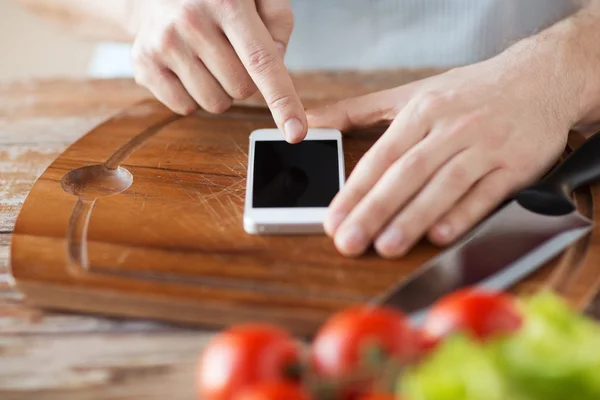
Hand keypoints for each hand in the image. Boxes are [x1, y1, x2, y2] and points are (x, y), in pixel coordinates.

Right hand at [129, 0, 305, 142]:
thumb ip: (278, 20)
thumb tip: (277, 59)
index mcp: (227, 2)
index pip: (262, 62)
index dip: (283, 101)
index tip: (296, 133)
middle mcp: (192, 22)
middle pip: (243, 90)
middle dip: (245, 79)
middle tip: (230, 51)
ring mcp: (164, 44)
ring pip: (216, 104)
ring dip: (220, 89)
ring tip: (207, 57)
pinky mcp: (144, 64)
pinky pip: (187, 108)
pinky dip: (194, 95)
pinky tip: (187, 66)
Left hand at [307, 59, 579, 257]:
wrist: (538, 79)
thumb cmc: (466, 93)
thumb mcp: (409, 94)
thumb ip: (356, 110)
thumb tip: (311, 122)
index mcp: (422, 111)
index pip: (381, 157)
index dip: (354, 191)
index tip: (333, 220)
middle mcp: (452, 128)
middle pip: (407, 173)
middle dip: (375, 210)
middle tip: (349, 241)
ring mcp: (485, 146)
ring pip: (445, 185)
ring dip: (414, 217)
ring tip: (387, 245)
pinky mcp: (515, 165)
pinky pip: (487, 194)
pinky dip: (463, 215)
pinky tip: (440, 236)